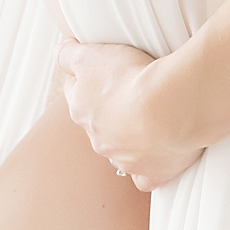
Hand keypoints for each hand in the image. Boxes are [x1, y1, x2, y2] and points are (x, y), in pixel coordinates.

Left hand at [55, 38, 202, 191]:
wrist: (169, 108)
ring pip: (121, 148)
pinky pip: (145, 176)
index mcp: (82, 109)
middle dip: (110, 109)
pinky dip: (149, 168)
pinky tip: (158, 155)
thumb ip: (68, 54)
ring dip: (132, 135)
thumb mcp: (89, 55)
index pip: (75, 91)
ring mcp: (124, 158)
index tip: (103, 69)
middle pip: (98, 122)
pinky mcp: (151, 173)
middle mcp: (98, 138)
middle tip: (133, 90)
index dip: (87, 78)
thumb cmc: (132, 78)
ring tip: (154, 115)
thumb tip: (60, 53)